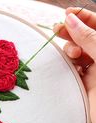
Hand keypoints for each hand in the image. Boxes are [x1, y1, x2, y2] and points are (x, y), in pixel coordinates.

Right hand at [53, 8, 95, 122]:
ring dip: (70, 49)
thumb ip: (88, 38)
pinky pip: (72, 67)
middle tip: (57, 29)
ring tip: (73, 55)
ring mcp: (94, 67)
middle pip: (84, 36)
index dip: (82, 17)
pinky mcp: (84, 80)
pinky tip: (71, 66)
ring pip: (76, 51)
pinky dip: (69, 64)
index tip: (67, 15)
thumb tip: (70, 20)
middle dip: (71, 31)